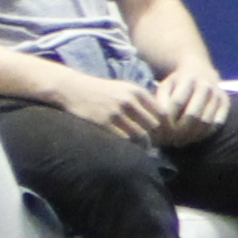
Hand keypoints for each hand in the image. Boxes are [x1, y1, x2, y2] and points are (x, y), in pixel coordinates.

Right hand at [54, 64, 172, 142]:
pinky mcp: (104, 123)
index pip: (160, 113)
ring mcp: (116, 112)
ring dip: (140, 143)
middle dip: (152, 135)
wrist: (73, 89)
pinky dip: (127, 146)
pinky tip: (125, 147)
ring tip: (139, 148)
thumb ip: (143, 100)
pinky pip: (123, 140)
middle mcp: (128, 100)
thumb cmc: (102, 91)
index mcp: (136, 91)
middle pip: (152, 126)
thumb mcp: (124, 88)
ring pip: (139, 135)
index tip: (158, 133)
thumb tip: (164, 117)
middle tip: (150, 143)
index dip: (162, 125)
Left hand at [147, 60, 235, 143]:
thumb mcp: (165, 86)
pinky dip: (204, 134)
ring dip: (192, 135)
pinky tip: (193, 138)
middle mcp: (205, 85)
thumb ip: (160, 102)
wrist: (200, 70)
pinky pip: (216, 124)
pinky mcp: (226, 102)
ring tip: (180, 141)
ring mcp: (217, 94)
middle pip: (193, 115)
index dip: (168, 119)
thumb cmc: (178, 83)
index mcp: (188, 79)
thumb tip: (159, 123)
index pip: (177, 103)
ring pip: (205, 122)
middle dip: (180, 131)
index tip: (160, 129)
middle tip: (170, 141)